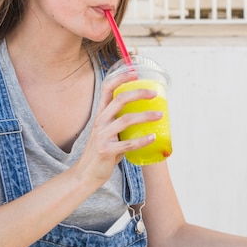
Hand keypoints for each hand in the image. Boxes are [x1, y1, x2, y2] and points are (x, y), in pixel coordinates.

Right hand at [73, 68, 161, 187]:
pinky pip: (128, 144)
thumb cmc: (101, 151)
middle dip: (139, 93)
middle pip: (120, 99)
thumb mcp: (108, 131)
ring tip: (160, 116)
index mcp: (100, 113)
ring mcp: (102, 136)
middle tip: (154, 94)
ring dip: (145, 116)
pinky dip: (142, 140)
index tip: (135, 72)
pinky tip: (152, 137)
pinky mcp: (106, 150)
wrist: (86, 173)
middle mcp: (100, 121)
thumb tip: (145, 114)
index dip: (120, 78)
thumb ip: (120, 122)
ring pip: (126, 120)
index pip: (107, 88)